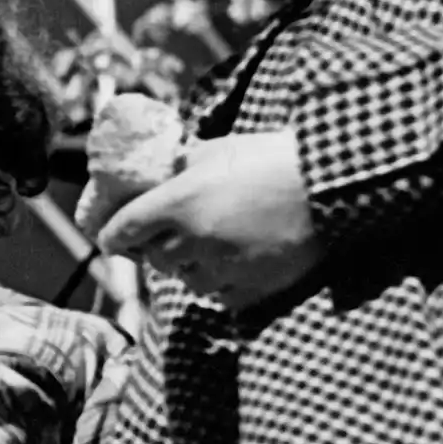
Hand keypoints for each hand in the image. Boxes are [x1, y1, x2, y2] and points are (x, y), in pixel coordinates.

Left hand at [98, 132, 320, 311]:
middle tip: (166, 237)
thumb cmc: (274, 157)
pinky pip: (221, 295)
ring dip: (189, 267)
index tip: (110, 238)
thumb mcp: (218, 148)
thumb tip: (165, 169)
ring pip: (187, 280)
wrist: (332, 182)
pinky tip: (233, 264)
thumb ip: (184, 163)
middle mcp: (193, 240)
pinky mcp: (253, 288)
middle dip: (155, 248)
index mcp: (176, 203)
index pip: (121, 231)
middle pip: (154, 259)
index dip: (110, 235)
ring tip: (206, 247)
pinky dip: (220, 283)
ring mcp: (223, 268)